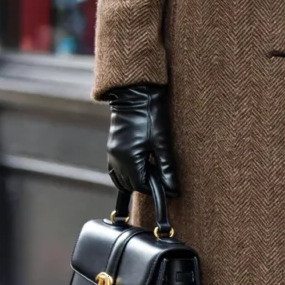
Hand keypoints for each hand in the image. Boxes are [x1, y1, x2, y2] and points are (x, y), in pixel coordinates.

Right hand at [103, 82, 180, 196]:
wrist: (136, 94)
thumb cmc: (151, 115)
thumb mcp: (162, 143)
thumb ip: (166, 168)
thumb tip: (172, 188)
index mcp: (129, 159)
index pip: (140, 186)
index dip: (154, 189)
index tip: (167, 187)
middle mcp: (116, 159)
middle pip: (129, 184)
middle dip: (145, 185)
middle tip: (161, 179)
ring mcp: (111, 153)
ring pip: (120, 179)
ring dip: (134, 181)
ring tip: (151, 172)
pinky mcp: (111, 147)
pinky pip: (115, 170)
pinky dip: (126, 174)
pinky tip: (140, 166)